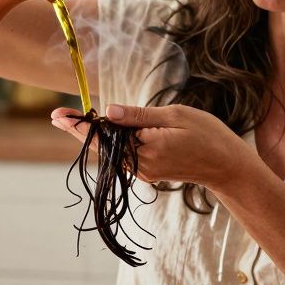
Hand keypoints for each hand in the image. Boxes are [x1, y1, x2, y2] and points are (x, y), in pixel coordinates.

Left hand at [50, 103, 252, 190]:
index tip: (58, 116)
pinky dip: (112, 143)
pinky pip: (125, 155)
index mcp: (146, 149)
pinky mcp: (150, 172)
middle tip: (56, 116)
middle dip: (80, 130)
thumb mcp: (175, 116)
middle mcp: (141, 166)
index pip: (105, 135)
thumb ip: (139, 116)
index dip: (80, 125)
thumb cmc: (208, 135)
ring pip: (113, 151)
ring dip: (95, 136)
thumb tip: (108, 111)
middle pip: (103, 146)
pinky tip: (104, 131)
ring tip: (72, 121)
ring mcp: (145, 172)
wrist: (228, 167)